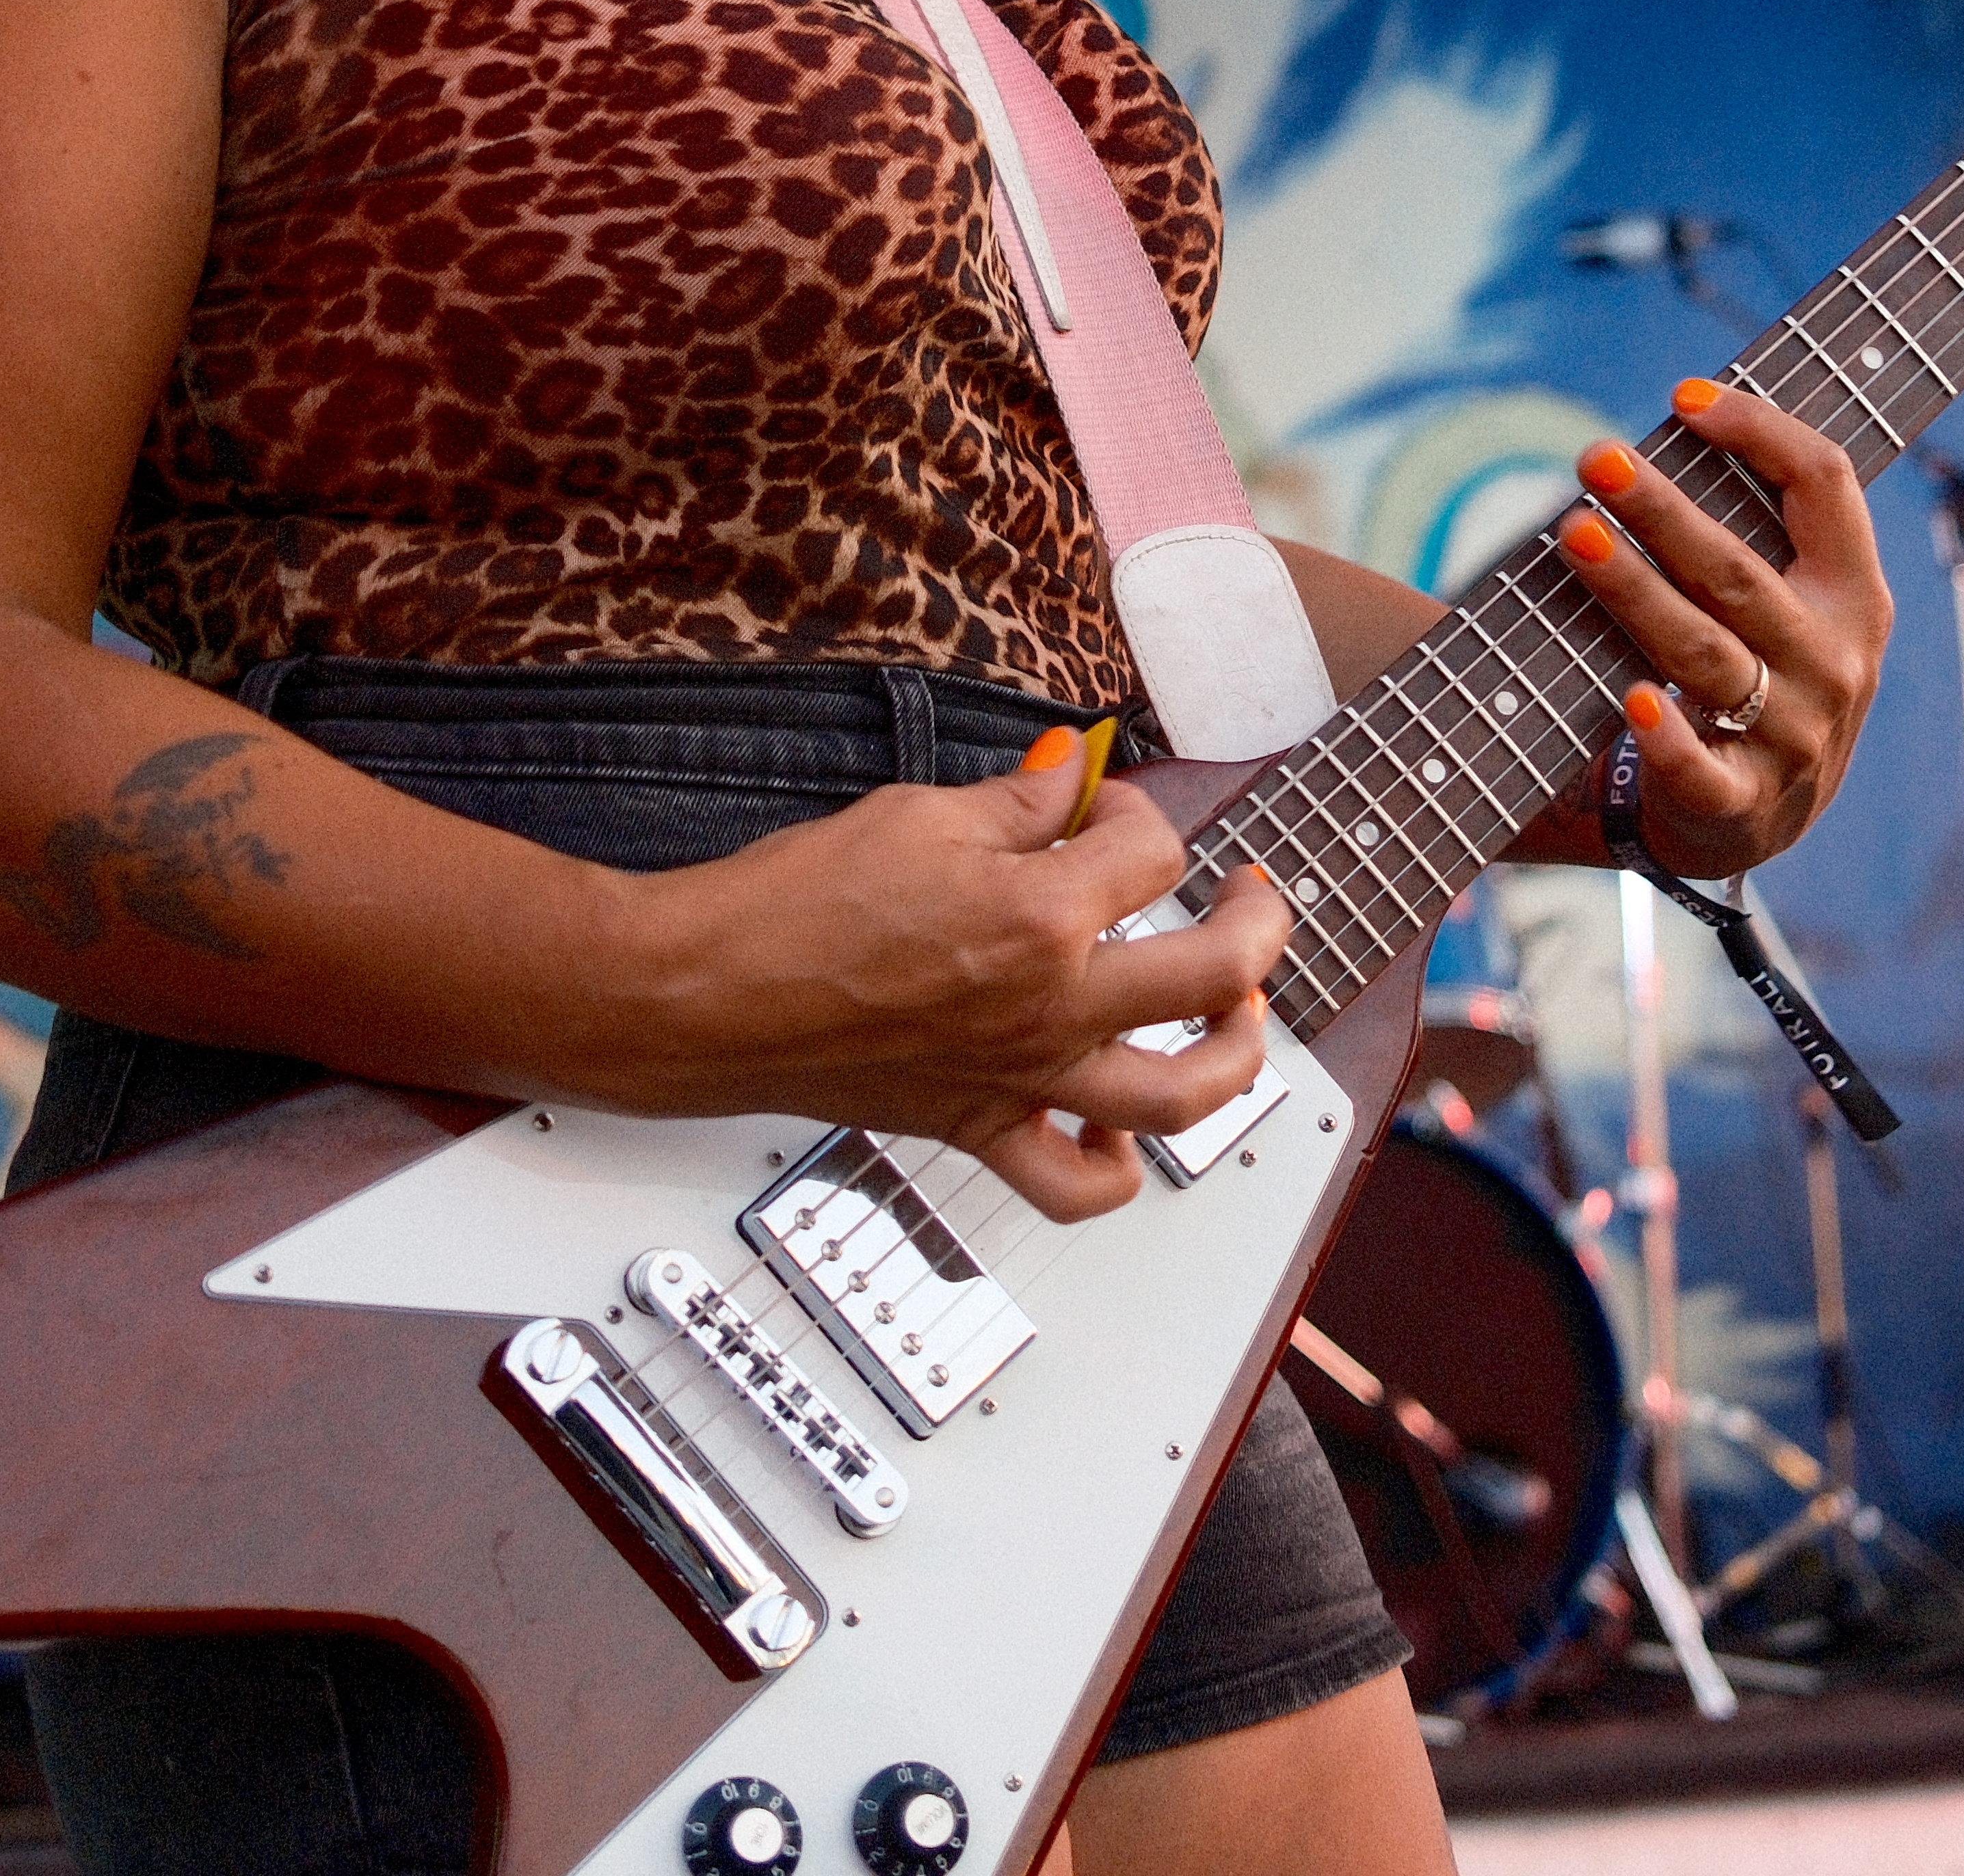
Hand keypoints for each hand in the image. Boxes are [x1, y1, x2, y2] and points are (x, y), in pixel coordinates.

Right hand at [589, 734, 1296, 1221]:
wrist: (705, 993)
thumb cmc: (789, 905)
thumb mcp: (918, 814)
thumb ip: (1019, 803)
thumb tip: (1073, 780)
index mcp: (1039, 915)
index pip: (1149, 850)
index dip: (1133, 810)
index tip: (1100, 804)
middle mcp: (1049, 1006)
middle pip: (1215, 969)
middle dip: (1258, 922)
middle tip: (1253, 897)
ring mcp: (1022, 1078)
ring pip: (1181, 1095)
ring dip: (1237, 1053)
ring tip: (1246, 1015)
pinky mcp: (978, 1128)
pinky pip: (1073, 1183)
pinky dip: (1116, 1167)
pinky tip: (1122, 1128)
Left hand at [1554, 379, 1888, 876]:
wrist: (1765, 823)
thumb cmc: (1766, 675)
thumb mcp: (1797, 606)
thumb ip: (1761, 533)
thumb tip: (1679, 421)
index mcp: (1854, 595)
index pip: (1825, 486)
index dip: (1760, 431)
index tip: (1684, 397)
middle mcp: (1833, 661)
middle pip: (1739, 571)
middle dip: (1663, 509)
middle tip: (1596, 457)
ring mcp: (1792, 735)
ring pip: (1703, 651)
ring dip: (1636, 590)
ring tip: (1574, 534)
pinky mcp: (1741, 803)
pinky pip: (1702, 769)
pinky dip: (1669, 738)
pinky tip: (1633, 699)